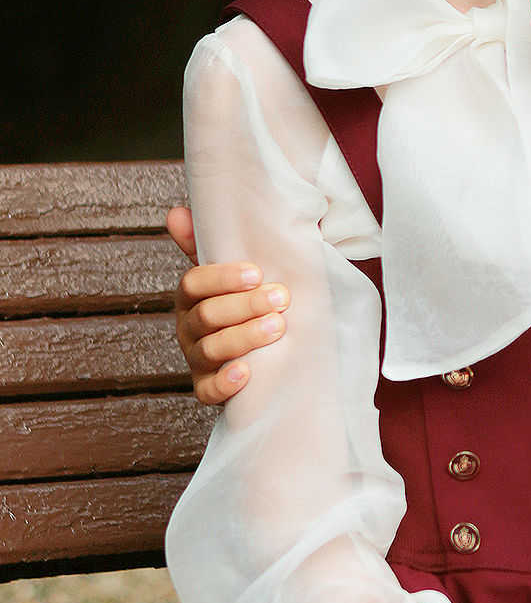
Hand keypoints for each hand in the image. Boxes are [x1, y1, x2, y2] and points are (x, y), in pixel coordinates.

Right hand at [167, 206, 289, 405]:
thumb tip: (177, 211)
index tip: (256, 273)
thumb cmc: (250, 298)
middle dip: (245, 306)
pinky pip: (209, 391)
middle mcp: (190, 327)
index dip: (222, 278)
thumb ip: (214, 242)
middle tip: (281, 298)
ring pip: (211, 350)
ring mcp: (197, 359)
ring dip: (244, 338)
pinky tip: (246, 372)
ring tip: (277, 327)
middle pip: (206, 316)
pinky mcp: (209, 389)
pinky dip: (225, 383)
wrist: (266, 349)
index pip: (195, 283)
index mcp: (194, 296)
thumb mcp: (237, 270)